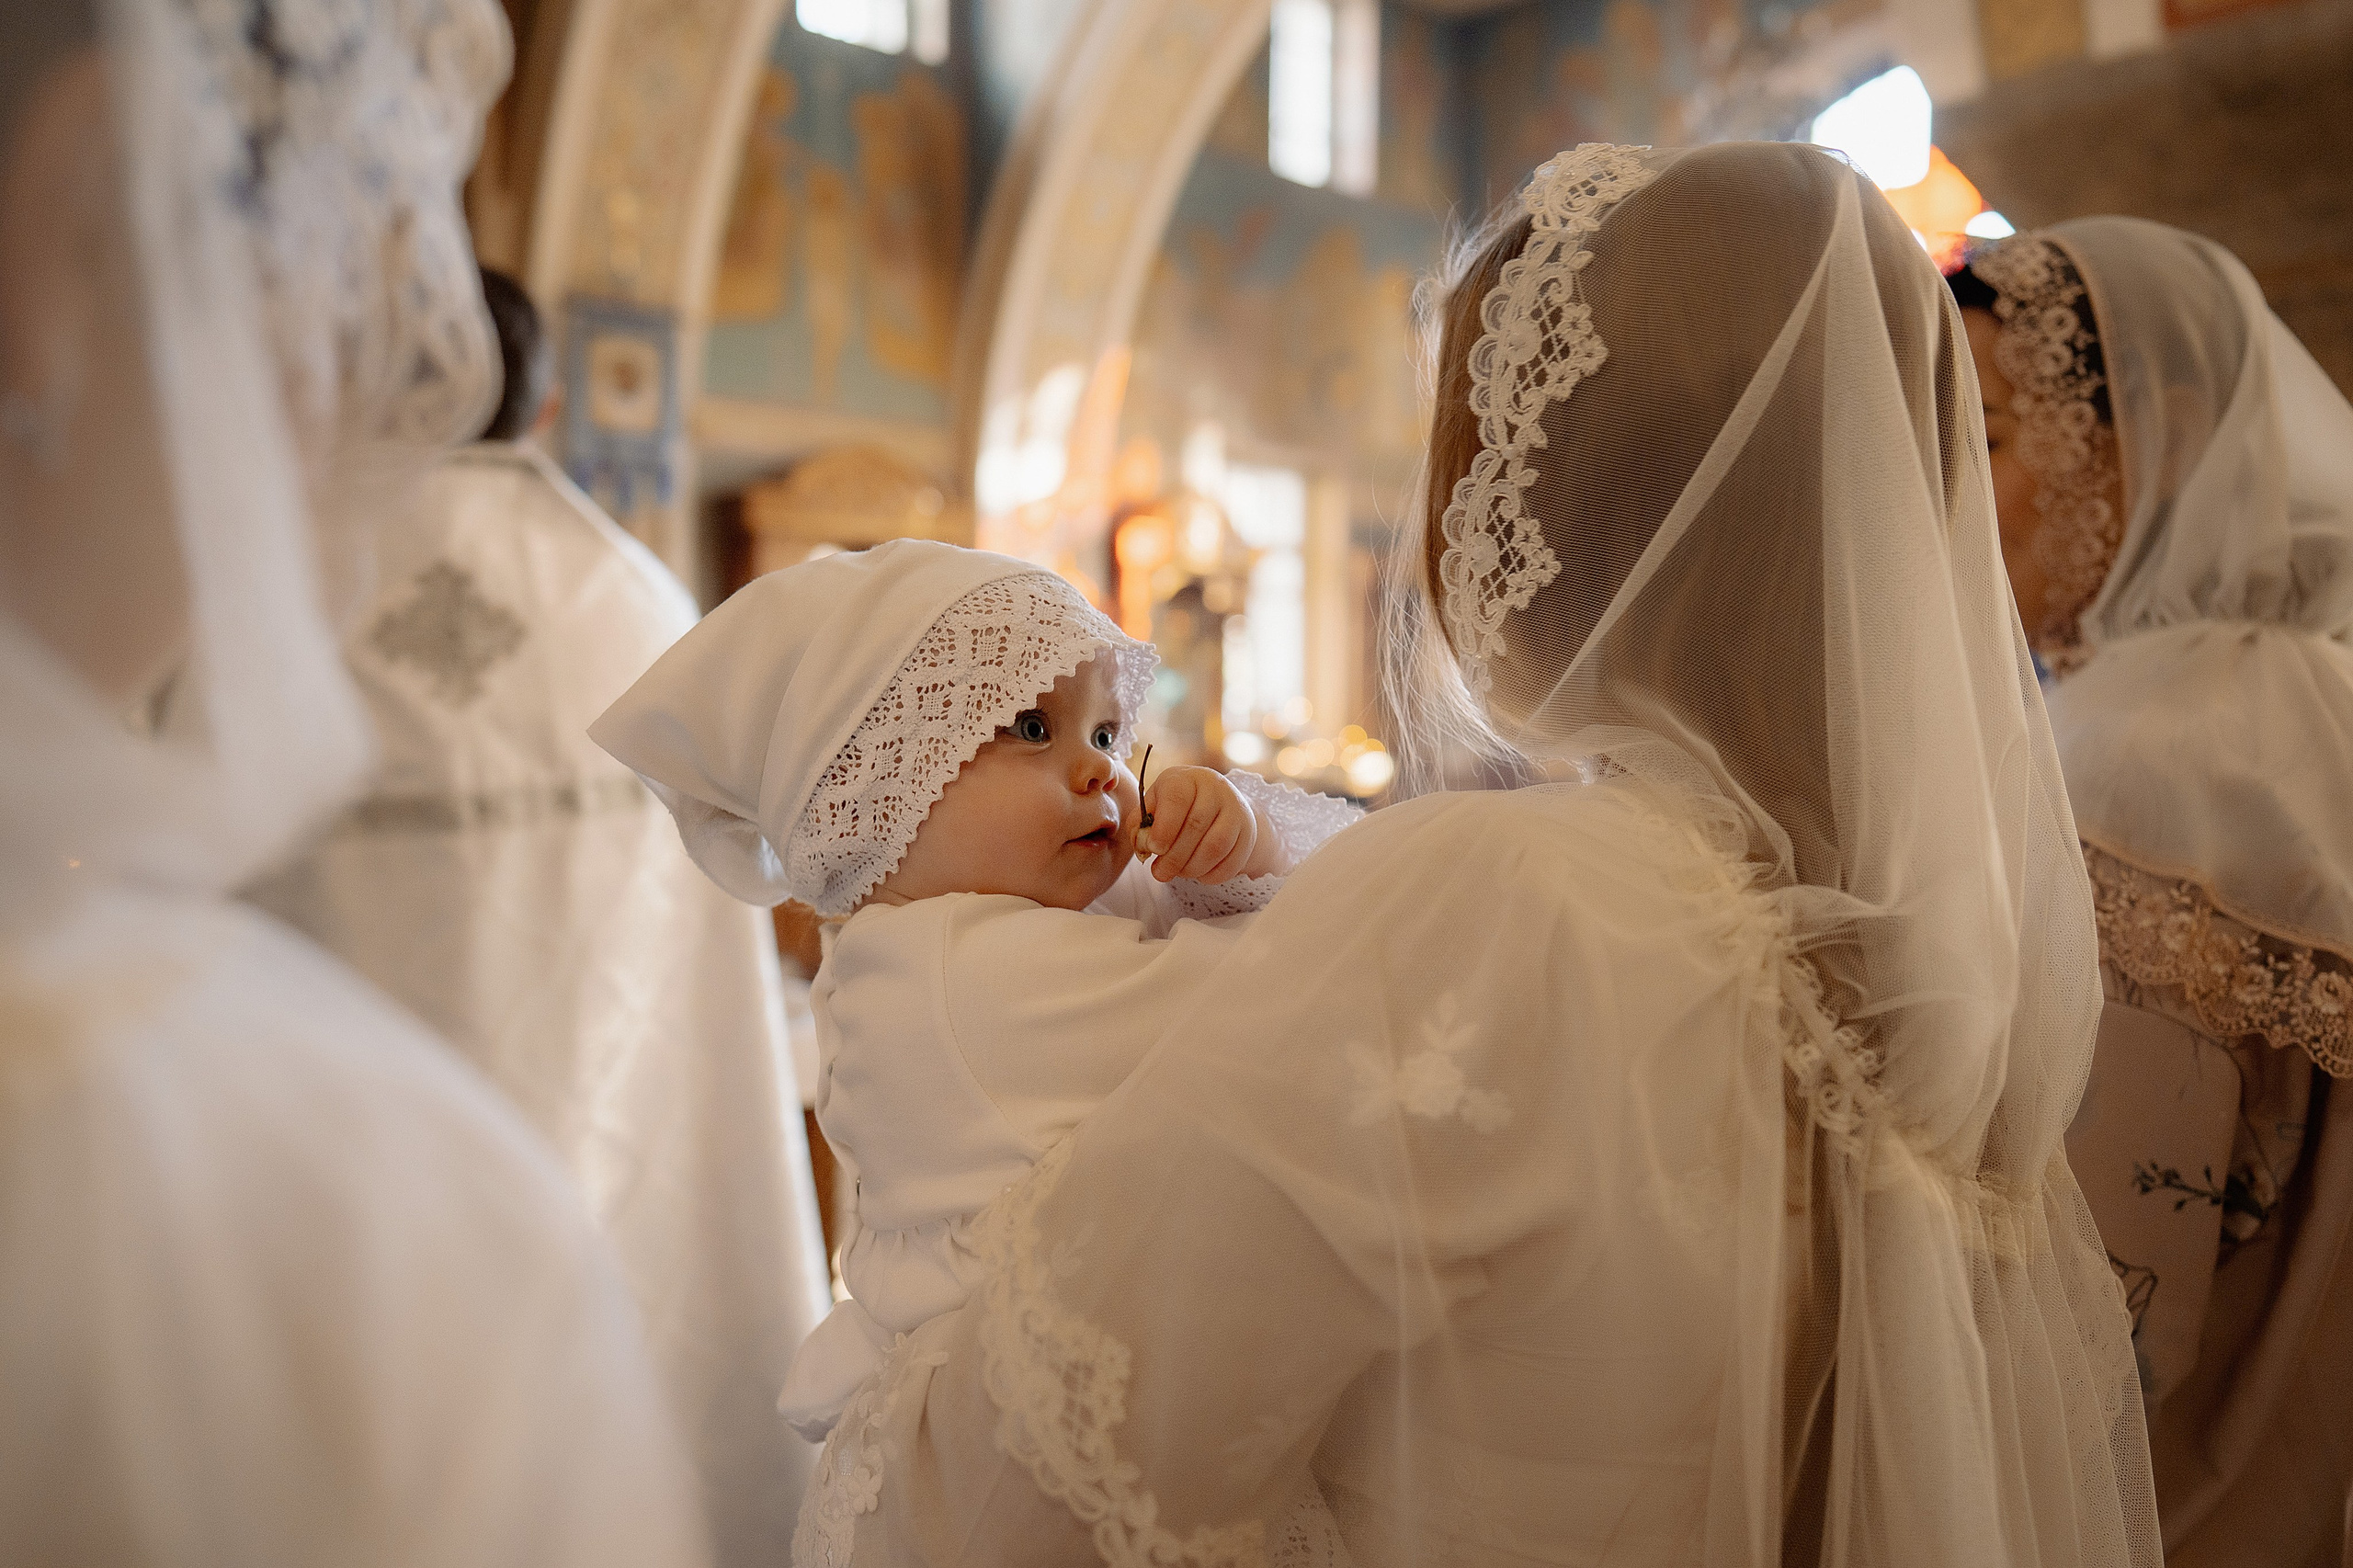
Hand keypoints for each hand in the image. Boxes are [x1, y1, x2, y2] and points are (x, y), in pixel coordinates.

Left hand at [1140, 766, 1259, 883]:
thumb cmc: (1177, 806)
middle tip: (1159, 873)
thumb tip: (1142, 845)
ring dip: (1192, 867)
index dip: (1164, 827)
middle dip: (1174, 857)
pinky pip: (1231, 861)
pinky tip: (1198, 873)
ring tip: (1179, 873)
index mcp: (1187, 779)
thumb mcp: (1154, 805)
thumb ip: (1140, 823)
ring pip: (1215, 846)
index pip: (1177, 799)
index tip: (1154, 849)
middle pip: (1196, 826)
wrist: (1218, 805)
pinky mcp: (1248, 834)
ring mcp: (1236, 810)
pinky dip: (1211, 875)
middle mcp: (1216, 789)